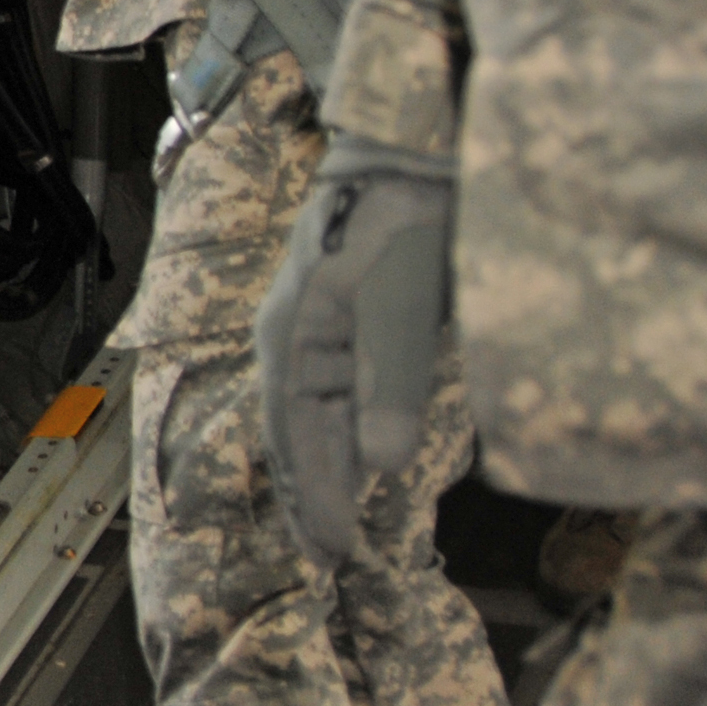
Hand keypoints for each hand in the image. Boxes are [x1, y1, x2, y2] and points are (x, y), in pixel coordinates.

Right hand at [255, 134, 455, 563]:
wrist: (414, 146)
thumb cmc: (404, 218)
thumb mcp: (402, 303)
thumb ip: (391, 384)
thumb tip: (377, 467)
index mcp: (292, 341)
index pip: (294, 440)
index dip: (313, 500)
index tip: (331, 557)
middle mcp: (293, 340)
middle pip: (295, 435)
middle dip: (309, 496)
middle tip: (327, 559)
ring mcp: (318, 329)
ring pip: (315, 419)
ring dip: (327, 471)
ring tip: (339, 522)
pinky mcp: (349, 318)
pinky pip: (337, 395)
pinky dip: (346, 435)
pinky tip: (363, 455)